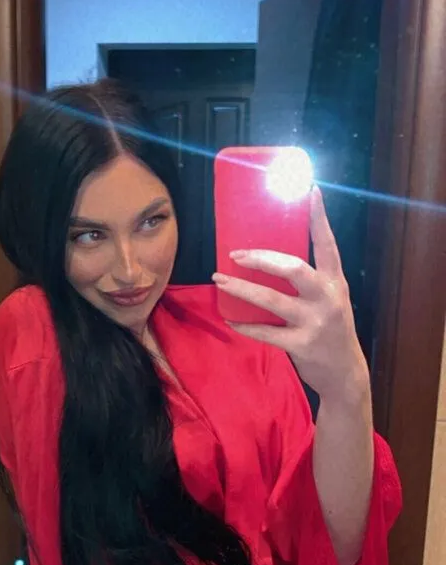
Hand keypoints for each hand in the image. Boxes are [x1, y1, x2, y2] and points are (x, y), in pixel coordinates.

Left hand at [212, 188, 369, 404]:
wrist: (345, 373)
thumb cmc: (331, 329)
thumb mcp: (330, 298)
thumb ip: (310, 280)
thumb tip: (269, 256)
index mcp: (334, 281)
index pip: (328, 244)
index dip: (319, 217)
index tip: (310, 191)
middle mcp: (327, 297)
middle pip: (293, 268)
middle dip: (261, 258)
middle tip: (235, 254)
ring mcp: (315, 322)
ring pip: (271, 300)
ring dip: (241, 289)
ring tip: (219, 279)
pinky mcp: (301, 345)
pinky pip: (265, 332)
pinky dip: (245, 325)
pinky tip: (230, 319)